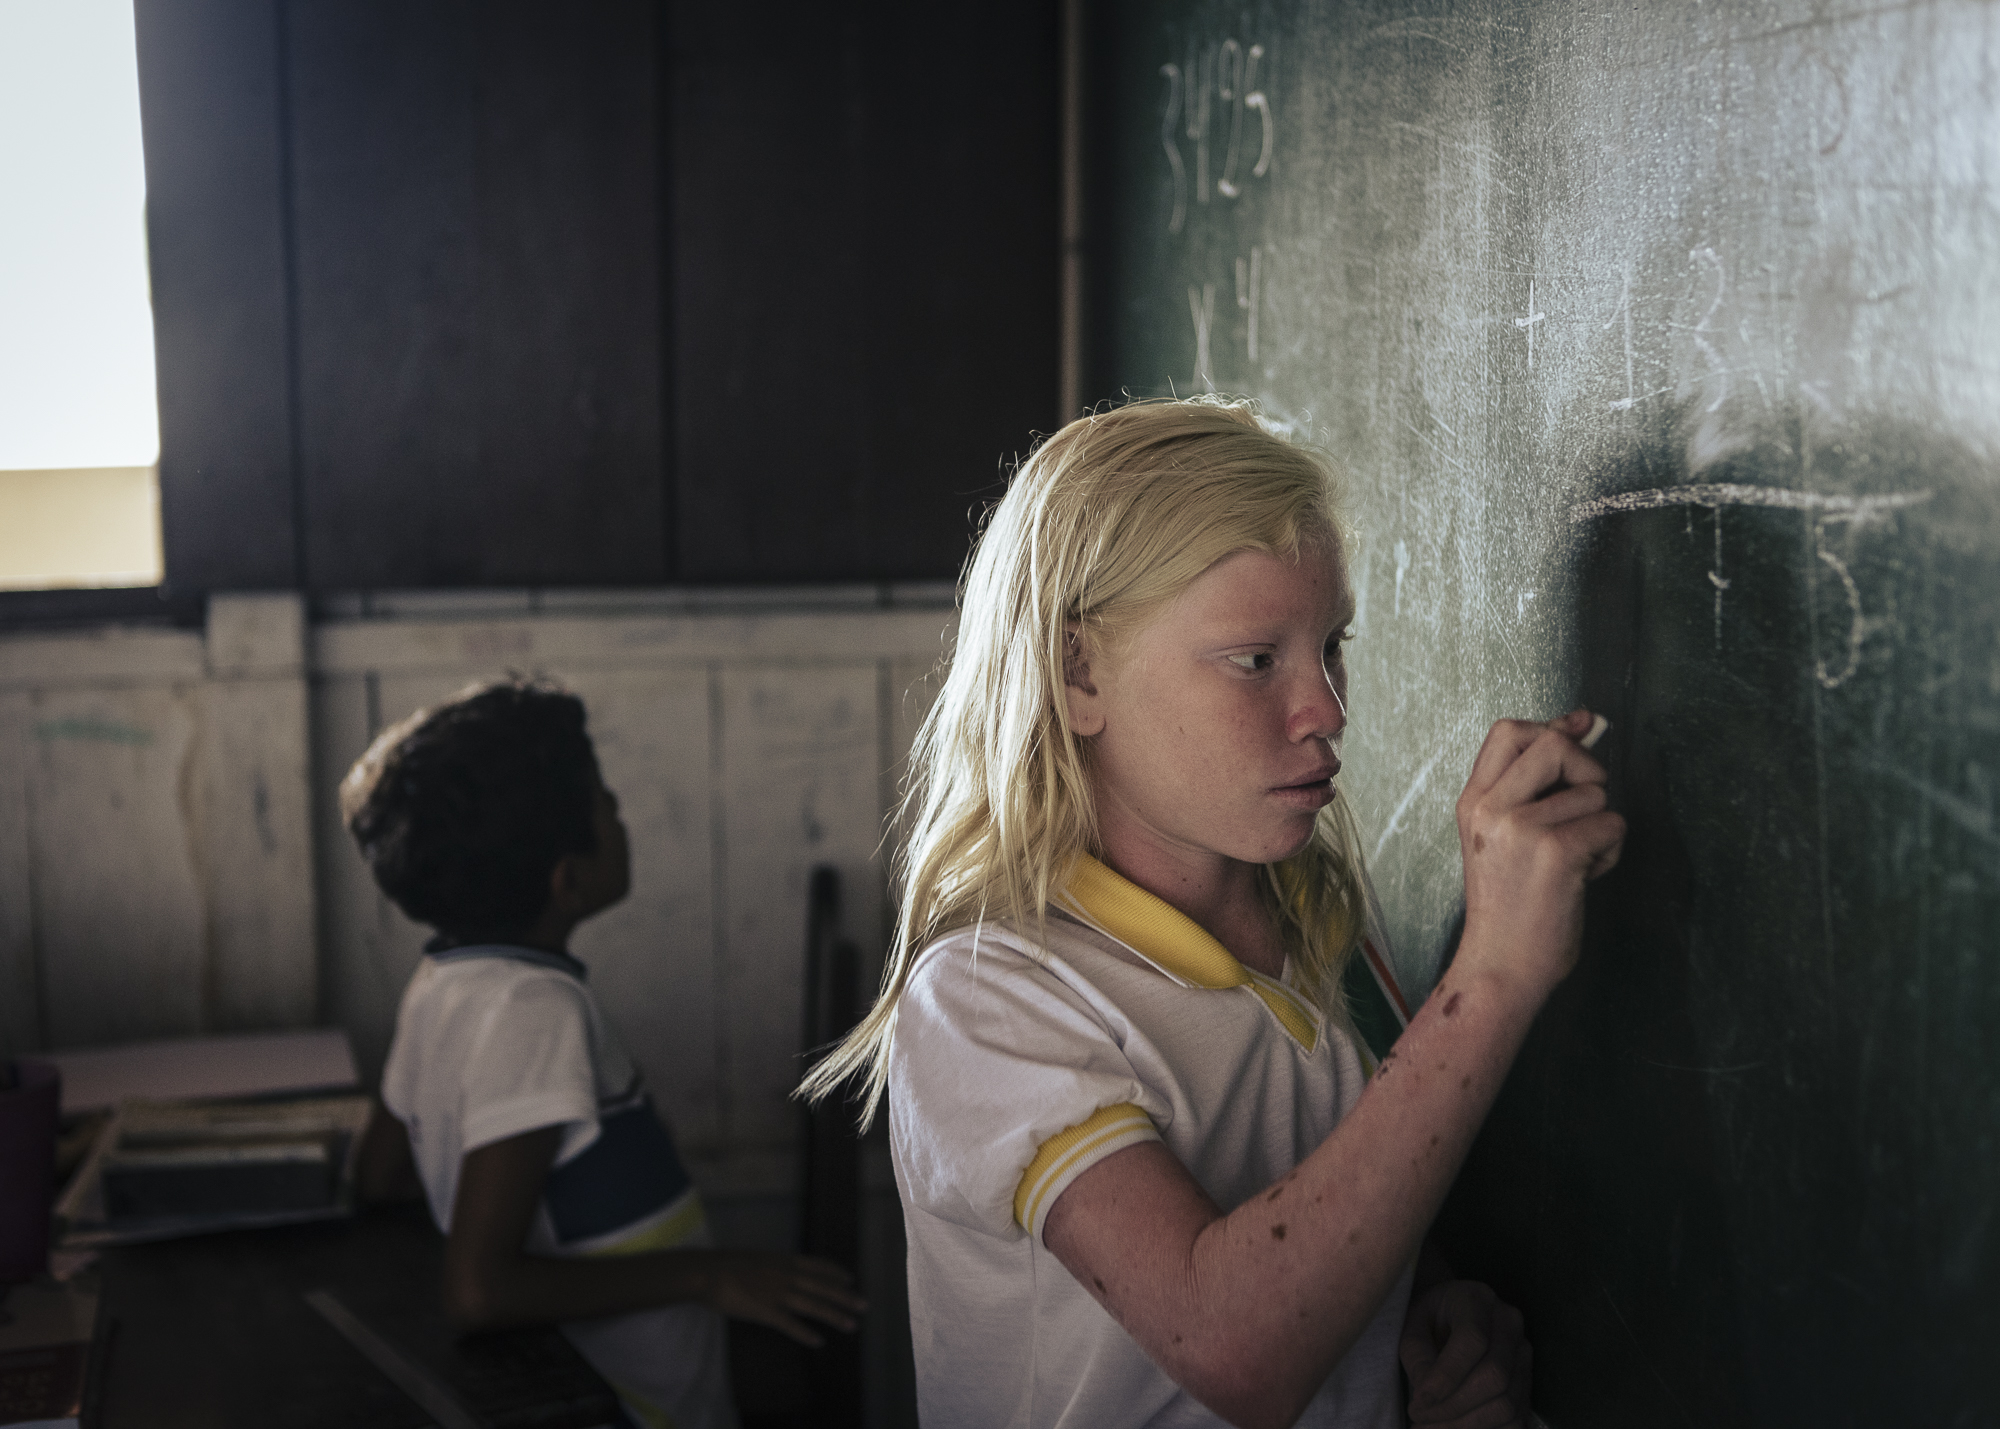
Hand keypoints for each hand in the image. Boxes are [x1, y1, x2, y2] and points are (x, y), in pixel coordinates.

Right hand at [710, 1253, 865, 1346]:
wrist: (707, 1272)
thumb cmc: (727, 1265)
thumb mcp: (758, 1258)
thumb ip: (774, 1267)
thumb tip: (782, 1272)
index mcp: (784, 1261)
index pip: (818, 1265)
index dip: (836, 1272)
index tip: (851, 1278)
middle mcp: (786, 1275)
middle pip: (823, 1287)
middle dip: (845, 1296)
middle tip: (865, 1305)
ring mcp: (777, 1293)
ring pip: (813, 1305)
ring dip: (835, 1316)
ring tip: (852, 1325)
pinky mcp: (766, 1311)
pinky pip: (790, 1324)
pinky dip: (805, 1334)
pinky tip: (818, 1342)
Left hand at [1400, 1279, 1531, 1427]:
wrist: (1452, 1315)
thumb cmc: (1429, 1320)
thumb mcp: (1412, 1327)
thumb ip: (1417, 1358)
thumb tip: (1427, 1399)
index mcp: (1477, 1299)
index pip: (1473, 1341)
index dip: (1446, 1377)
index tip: (1418, 1402)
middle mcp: (1509, 1323)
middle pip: (1494, 1376)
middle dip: (1453, 1406)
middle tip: (1419, 1417)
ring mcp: (1524, 1354)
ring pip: (1506, 1404)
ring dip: (1465, 1426)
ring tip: (1429, 1428)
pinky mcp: (1528, 1382)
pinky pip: (1516, 1420)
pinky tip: (1455, 1428)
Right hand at [1455, 708, 1625, 994]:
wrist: (1500, 965)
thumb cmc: (1508, 906)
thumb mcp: (1502, 837)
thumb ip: (1532, 785)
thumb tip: (1581, 722)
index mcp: (1473, 802)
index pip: (1509, 731)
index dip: (1552, 726)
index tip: (1579, 730)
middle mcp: (1492, 808)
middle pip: (1554, 743)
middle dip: (1586, 768)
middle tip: (1582, 806)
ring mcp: (1521, 828)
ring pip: (1593, 791)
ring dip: (1599, 824)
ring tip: (1575, 859)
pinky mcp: (1556, 852)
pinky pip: (1611, 824)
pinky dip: (1609, 853)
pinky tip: (1584, 877)